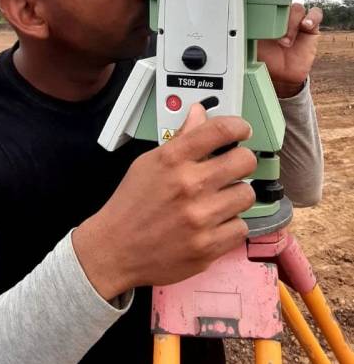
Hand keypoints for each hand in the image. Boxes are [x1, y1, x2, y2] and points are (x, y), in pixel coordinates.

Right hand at [72, 105, 255, 299]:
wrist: (115, 251)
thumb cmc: (131, 205)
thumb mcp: (149, 163)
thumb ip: (180, 138)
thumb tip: (199, 113)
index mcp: (172, 160)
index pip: (220, 130)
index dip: (238, 126)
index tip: (242, 131)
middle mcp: (188, 185)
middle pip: (244, 161)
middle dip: (241, 162)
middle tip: (232, 169)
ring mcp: (200, 218)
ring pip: (246, 194)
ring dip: (235, 196)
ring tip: (218, 200)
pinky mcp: (208, 247)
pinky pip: (241, 227)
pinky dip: (230, 225)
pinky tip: (213, 224)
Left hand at [257, 3, 321, 97]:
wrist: (281, 76)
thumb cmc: (265, 60)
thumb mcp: (252, 46)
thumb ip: (251, 32)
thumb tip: (243, 20)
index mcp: (265, 18)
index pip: (266, 2)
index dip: (266, 5)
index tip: (261, 14)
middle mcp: (281, 17)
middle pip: (283, 4)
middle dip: (278, 19)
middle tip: (273, 37)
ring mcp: (296, 22)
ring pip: (297, 9)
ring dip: (292, 23)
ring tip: (286, 41)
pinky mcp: (310, 29)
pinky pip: (316, 14)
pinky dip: (312, 17)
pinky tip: (305, 25)